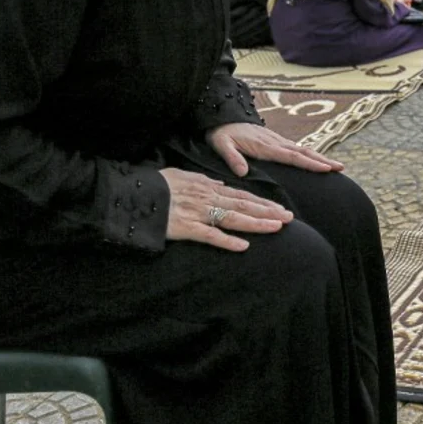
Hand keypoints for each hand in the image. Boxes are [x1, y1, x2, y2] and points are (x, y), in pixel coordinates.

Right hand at [161, 168, 293, 251]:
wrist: (133, 193)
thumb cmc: (157, 185)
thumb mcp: (183, 176)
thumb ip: (205, 181)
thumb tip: (222, 184)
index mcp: (208, 188)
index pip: (241, 196)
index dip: (262, 203)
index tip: (280, 209)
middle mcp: (207, 199)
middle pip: (243, 206)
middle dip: (267, 212)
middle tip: (289, 218)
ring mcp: (198, 213)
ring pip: (233, 219)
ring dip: (256, 223)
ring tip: (276, 228)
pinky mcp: (186, 228)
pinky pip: (209, 236)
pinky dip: (227, 241)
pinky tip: (243, 246)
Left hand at [206, 123, 345, 177]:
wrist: (222, 116)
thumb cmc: (221, 133)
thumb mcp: (221, 145)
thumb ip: (232, 158)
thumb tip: (242, 172)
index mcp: (265, 146)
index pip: (292, 156)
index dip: (310, 163)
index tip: (326, 168)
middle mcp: (275, 142)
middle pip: (303, 152)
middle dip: (323, 160)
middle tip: (341, 168)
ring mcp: (277, 141)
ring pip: (302, 150)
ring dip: (319, 157)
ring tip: (335, 166)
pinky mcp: (275, 141)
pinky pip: (296, 149)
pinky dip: (309, 155)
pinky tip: (316, 160)